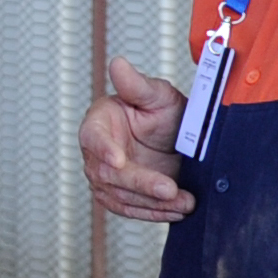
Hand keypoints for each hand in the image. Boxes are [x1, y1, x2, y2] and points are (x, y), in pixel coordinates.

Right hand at [84, 54, 197, 222]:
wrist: (178, 141)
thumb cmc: (163, 113)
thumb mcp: (157, 96)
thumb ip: (137, 85)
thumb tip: (118, 63)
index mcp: (99, 123)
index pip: (93, 137)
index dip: (103, 150)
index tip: (119, 160)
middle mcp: (97, 153)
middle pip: (109, 174)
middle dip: (141, 184)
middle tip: (169, 188)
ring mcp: (106, 178)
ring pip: (121, 197)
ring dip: (153, 203)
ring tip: (184, 202)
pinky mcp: (121, 197)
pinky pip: (132, 211)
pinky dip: (154, 214)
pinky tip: (176, 211)